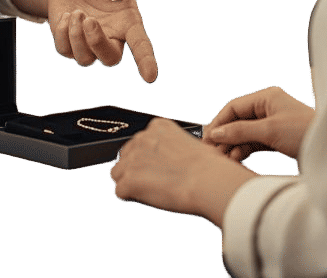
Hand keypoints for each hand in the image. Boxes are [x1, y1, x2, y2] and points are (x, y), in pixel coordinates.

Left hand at [48, 0, 157, 81]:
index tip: (150, 76)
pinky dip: (63, 33)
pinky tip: (66, 15)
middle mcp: (111, 36)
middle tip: (89, 20)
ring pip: (85, 58)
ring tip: (76, 12)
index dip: (146, 60)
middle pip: (110, 58)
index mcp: (127, 21)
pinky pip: (65, 50)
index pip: (140, 44)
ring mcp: (89, 44)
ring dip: (77, 35)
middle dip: (97, 42)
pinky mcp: (70, 45)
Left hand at [110, 117, 255, 226]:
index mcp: (157, 127)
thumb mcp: (190, 142)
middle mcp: (142, 138)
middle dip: (135, 170)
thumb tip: (176, 159)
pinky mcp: (129, 180)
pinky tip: (146, 199)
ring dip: (130, 184)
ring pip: (117, 174)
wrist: (208, 181)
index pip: (138, 143)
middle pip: (125, 157)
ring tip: (149, 192)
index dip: (146, 160)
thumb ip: (174, 146)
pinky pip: (120, 192)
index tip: (157, 169)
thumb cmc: (209, 166)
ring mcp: (133, 159)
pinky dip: (130, 198)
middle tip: (153, 183)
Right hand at [204, 86, 315, 163]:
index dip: (219, 122)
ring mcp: (273, 124)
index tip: (208, 138)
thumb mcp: (269, 131)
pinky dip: (244, 151)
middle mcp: (269, 108)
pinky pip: (255, 143)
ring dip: (234, 145)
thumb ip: (240, 131)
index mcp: (267, 97)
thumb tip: (216, 132)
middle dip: (225, 135)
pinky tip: (236, 160)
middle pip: (238, 120)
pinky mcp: (278, 140)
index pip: (234, 107)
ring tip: (223, 159)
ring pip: (245, 133)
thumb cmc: (305, 133)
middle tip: (213, 152)